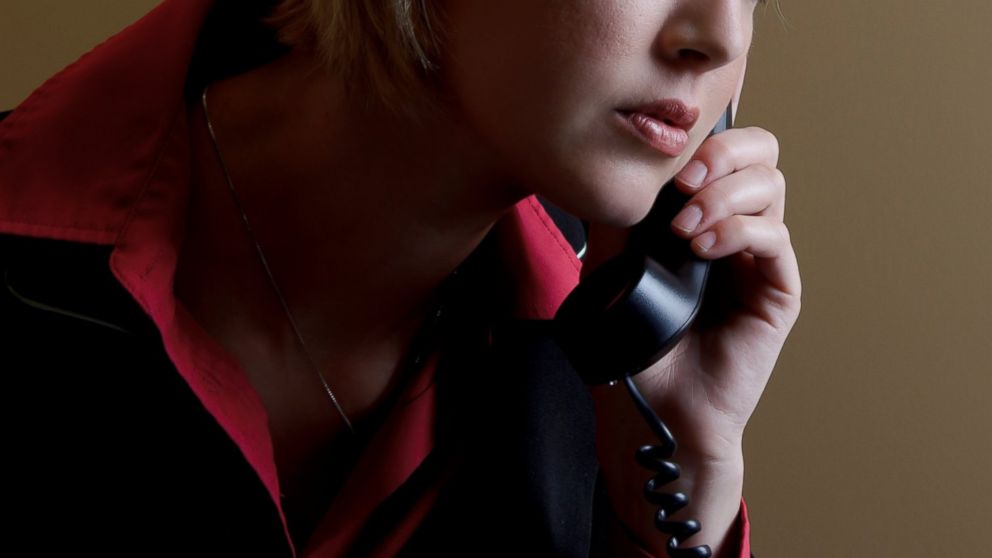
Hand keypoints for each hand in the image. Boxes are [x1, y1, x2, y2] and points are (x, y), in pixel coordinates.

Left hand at [583, 125, 800, 555]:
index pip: (726, 148)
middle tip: (685, 183)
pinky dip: (737, 232)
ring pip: (770, 188)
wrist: (654, 406)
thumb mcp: (612, 266)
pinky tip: (702, 250)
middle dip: (724, 155)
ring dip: (723, 197)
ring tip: (684, 231)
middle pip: (762, 153)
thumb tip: (622, 171)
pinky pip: (774, 240)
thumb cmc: (634, 341)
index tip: (668, 164)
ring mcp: (759, 258)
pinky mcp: (777, 290)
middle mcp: (736, 227)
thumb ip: (621, 218)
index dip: (706, 140)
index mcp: (702, 212)